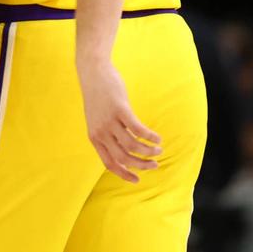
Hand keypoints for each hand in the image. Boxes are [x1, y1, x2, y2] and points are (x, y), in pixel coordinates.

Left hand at [77, 55, 161, 182]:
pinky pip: (138, 129)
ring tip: (159, 149)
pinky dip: (150, 136)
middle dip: (142, 165)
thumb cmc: (98, 96)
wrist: (93, 72)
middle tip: (155, 164)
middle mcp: (101, 132)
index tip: (138, 179)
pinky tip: (157, 138)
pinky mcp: (120, 110)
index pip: (109, 163)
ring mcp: (110, 121)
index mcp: (94, 137)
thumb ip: (108, 133)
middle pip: (124, 157)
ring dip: (149, 151)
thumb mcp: (97, 118)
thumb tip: (125, 149)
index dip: (124, 174)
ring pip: (133, 145)